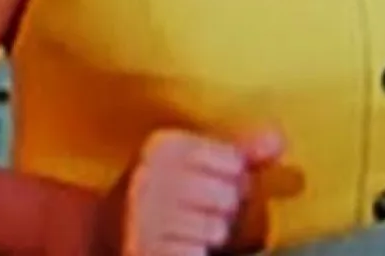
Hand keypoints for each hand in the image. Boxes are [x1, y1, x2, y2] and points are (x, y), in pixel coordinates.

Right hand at [91, 128, 284, 255]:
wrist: (104, 238)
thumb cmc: (163, 199)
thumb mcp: (195, 165)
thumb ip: (240, 150)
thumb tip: (281, 140)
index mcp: (162, 146)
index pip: (234, 162)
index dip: (231, 182)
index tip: (205, 186)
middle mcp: (148, 176)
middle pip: (229, 195)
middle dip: (224, 212)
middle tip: (196, 215)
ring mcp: (142, 218)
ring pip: (217, 229)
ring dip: (210, 238)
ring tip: (186, 233)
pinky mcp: (142, 251)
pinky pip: (198, 254)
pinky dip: (196, 254)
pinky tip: (181, 248)